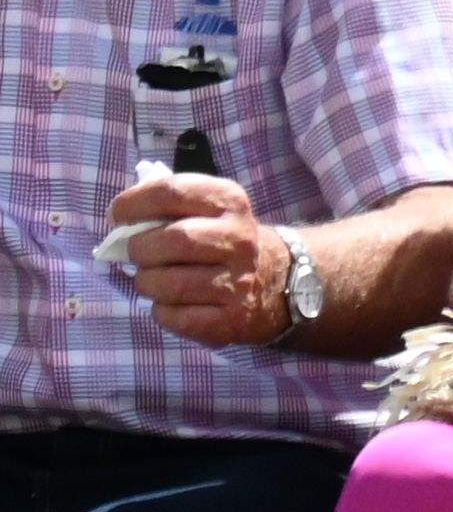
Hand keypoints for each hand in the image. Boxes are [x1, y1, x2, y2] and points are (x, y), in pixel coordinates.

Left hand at [115, 175, 289, 348]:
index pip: (172, 192)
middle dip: (139, 249)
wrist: (276, 282)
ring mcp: (238, 282)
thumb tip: (119, 217)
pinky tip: (175, 303)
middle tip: (139, 253)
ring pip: (167, 284)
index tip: (117, 215)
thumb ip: (167, 205)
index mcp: (230, 203)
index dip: (133, 203)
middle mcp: (240, 240)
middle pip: (171, 241)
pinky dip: (163, 311)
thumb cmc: (221, 241)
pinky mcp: (231, 319)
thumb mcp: (207, 210)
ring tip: (156, 280)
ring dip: (147, 283)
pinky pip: (173, 317)